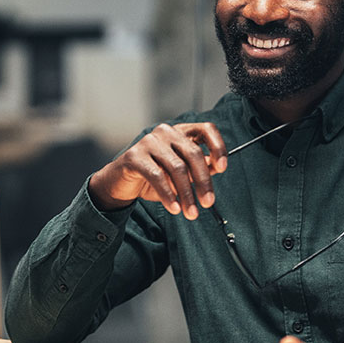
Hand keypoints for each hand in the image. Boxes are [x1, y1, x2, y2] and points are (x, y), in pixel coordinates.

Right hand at [88, 123, 226, 219]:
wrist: (121, 183)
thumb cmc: (153, 176)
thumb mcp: (180, 173)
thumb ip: (198, 168)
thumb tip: (218, 167)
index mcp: (179, 132)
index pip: (205, 129)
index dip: (217, 146)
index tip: (222, 167)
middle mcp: (165, 132)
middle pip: (193, 153)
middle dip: (203, 181)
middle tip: (208, 202)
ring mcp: (149, 142)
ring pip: (177, 168)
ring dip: (187, 194)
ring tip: (191, 213)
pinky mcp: (134, 156)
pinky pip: (157, 176)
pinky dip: (168, 195)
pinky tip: (174, 208)